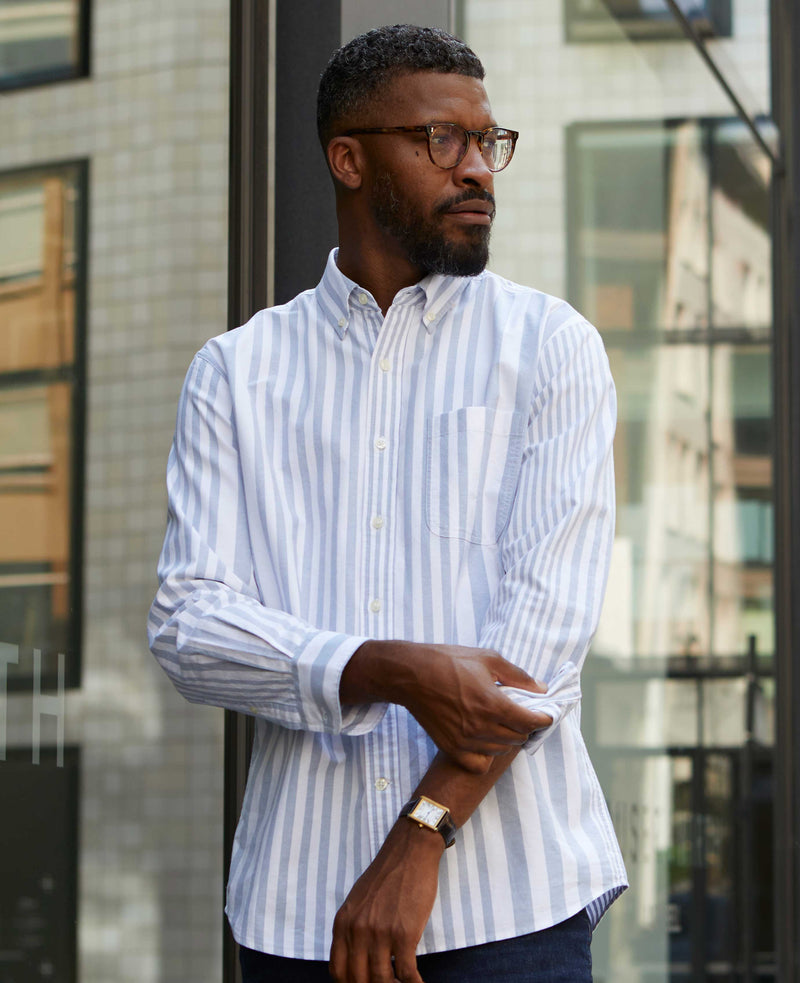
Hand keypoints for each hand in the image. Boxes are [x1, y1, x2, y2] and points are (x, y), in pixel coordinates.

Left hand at [329, 820, 441, 982]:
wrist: (410, 853)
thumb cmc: (387, 876)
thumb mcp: (357, 901)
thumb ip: (352, 928)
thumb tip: (355, 960)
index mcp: (343, 923)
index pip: (338, 971)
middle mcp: (358, 930)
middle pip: (359, 980)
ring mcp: (380, 933)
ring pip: (382, 981)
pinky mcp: (405, 934)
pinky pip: (407, 974)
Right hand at [357, 641, 548, 772]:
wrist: (411, 675)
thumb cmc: (449, 662)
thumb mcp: (488, 659)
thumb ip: (518, 676)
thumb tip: (541, 688)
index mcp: (492, 703)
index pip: (530, 722)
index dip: (543, 719)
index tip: (546, 714)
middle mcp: (481, 727)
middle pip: (518, 738)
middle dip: (526, 726)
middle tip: (523, 714)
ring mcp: (465, 741)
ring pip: (501, 750)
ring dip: (508, 739)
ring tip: (503, 723)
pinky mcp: (452, 749)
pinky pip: (480, 764)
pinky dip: (488, 755)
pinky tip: (486, 739)